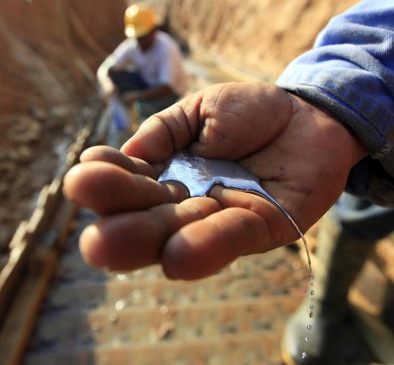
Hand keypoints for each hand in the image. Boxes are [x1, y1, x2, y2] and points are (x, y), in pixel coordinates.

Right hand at [63, 82, 365, 279]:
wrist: (309, 114)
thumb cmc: (250, 112)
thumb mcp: (198, 110)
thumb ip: (163, 132)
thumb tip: (127, 156)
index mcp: (168, 176)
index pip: (131, 186)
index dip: (108, 184)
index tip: (84, 176)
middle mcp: (189, 204)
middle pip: (148, 222)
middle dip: (118, 228)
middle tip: (91, 239)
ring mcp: (223, 218)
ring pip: (182, 236)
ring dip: (150, 243)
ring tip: (110, 248)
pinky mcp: (264, 228)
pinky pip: (234, 238)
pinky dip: (206, 247)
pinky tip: (176, 257)